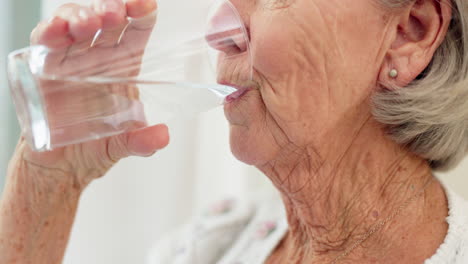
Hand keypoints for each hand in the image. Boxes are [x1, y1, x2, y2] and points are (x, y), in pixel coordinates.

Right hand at [17, 0, 168, 189]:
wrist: (62, 165)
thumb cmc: (96, 147)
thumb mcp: (124, 145)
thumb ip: (143, 141)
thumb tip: (162, 136)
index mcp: (123, 68)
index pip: (134, 33)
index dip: (141, 15)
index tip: (145, 6)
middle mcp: (96, 58)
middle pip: (104, 20)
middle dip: (110, 9)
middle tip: (114, 13)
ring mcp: (69, 60)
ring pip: (73, 23)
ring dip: (80, 16)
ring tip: (88, 23)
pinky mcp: (43, 68)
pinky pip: (44, 42)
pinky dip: (48, 32)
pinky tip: (55, 31)